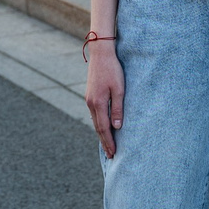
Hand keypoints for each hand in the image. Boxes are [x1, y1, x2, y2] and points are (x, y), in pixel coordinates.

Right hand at [85, 40, 124, 158]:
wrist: (100, 53)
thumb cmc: (113, 70)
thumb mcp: (119, 89)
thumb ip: (117, 108)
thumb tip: (117, 127)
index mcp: (98, 103)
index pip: (103, 128)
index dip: (109, 142)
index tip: (113, 153)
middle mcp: (90, 103)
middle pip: (98, 128)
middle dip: (105, 142)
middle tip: (110, 155)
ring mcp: (89, 99)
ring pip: (95, 121)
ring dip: (101, 134)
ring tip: (108, 145)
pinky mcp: (90, 95)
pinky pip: (95, 114)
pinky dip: (99, 124)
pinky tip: (103, 127)